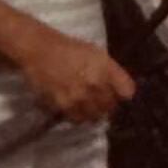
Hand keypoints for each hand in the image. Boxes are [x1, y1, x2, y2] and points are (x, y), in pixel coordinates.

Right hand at [13, 27, 135, 123]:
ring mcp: (79, 96)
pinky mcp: (64, 105)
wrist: (39, 50)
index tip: (119, 95)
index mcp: (106, 67)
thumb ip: (111, 72)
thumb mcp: (96, 53)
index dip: (123, 94)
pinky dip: (77, 116)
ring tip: (85, 104)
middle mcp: (95, 83)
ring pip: (95, 116)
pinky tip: (73, 106)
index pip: (128, 92)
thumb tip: (122, 92)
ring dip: (92, 112)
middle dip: (107, 105)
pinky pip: (77, 119)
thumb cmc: (69, 49)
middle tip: (98, 100)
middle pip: (111, 107)